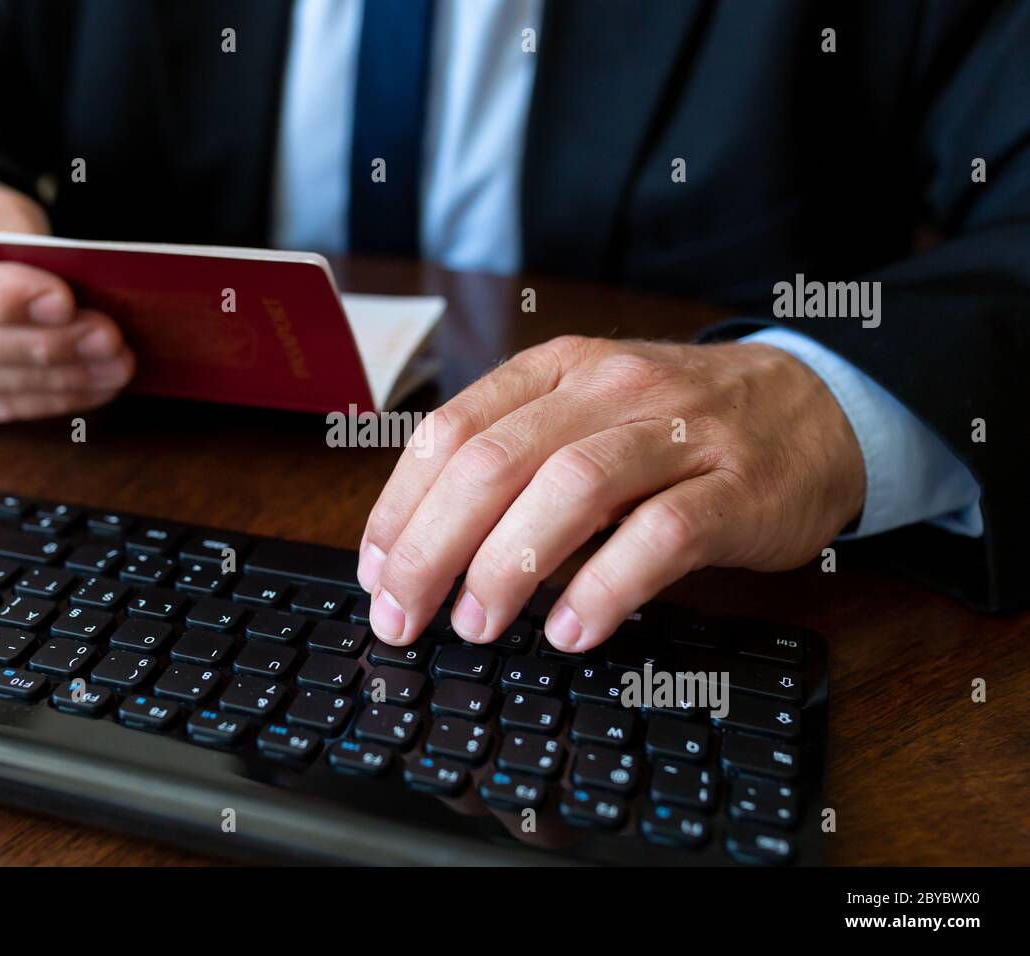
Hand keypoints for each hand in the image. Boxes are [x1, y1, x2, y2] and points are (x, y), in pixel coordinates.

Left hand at [358, 335, 865, 651]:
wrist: (812, 405)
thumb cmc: (677, 426)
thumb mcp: (586, 413)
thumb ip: (516, 457)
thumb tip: (422, 544)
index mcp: (557, 368)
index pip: (452, 430)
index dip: (400, 505)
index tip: (375, 568)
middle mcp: (609, 388)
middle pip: (495, 462)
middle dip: (432, 546)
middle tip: (403, 615)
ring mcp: (678, 432)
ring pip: (571, 488)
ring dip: (507, 565)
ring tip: (476, 625)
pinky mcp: (737, 487)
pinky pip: (661, 535)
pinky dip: (605, 586)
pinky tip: (570, 630)